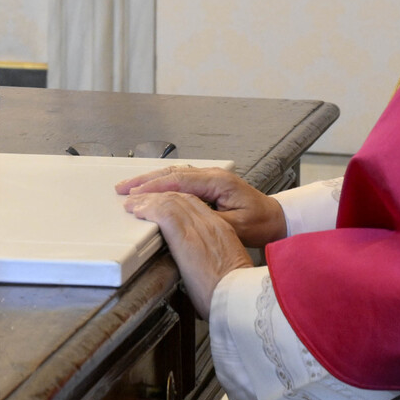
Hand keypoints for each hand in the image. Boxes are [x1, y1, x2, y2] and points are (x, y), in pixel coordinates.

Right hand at [115, 167, 284, 248]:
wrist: (277, 219)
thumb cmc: (261, 223)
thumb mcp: (237, 226)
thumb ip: (210, 220)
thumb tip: (185, 219)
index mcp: (218, 181)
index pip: (179, 181)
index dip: (154, 188)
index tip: (135, 195)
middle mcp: (212, 175)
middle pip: (172, 173)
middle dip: (145, 181)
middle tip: (123, 189)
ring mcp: (210, 178)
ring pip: (174, 174)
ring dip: (151, 180)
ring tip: (130, 187)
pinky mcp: (209, 184)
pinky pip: (180, 179)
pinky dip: (162, 183)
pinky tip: (151, 188)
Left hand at [123, 189, 252, 318]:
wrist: (240, 297)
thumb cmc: (232, 290)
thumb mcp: (225, 265)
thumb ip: (210, 255)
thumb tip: (195, 262)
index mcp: (221, 230)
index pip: (194, 203)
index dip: (173, 198)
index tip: (160, 201)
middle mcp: (210, 224)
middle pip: (180, 197)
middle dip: (158, 195)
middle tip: (140, 197)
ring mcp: (199, 229)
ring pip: (170, 201)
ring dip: (148, 199)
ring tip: (133, 202)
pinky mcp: (187, 238)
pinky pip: (164, 213)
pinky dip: (149, 209)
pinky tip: (138, 211)